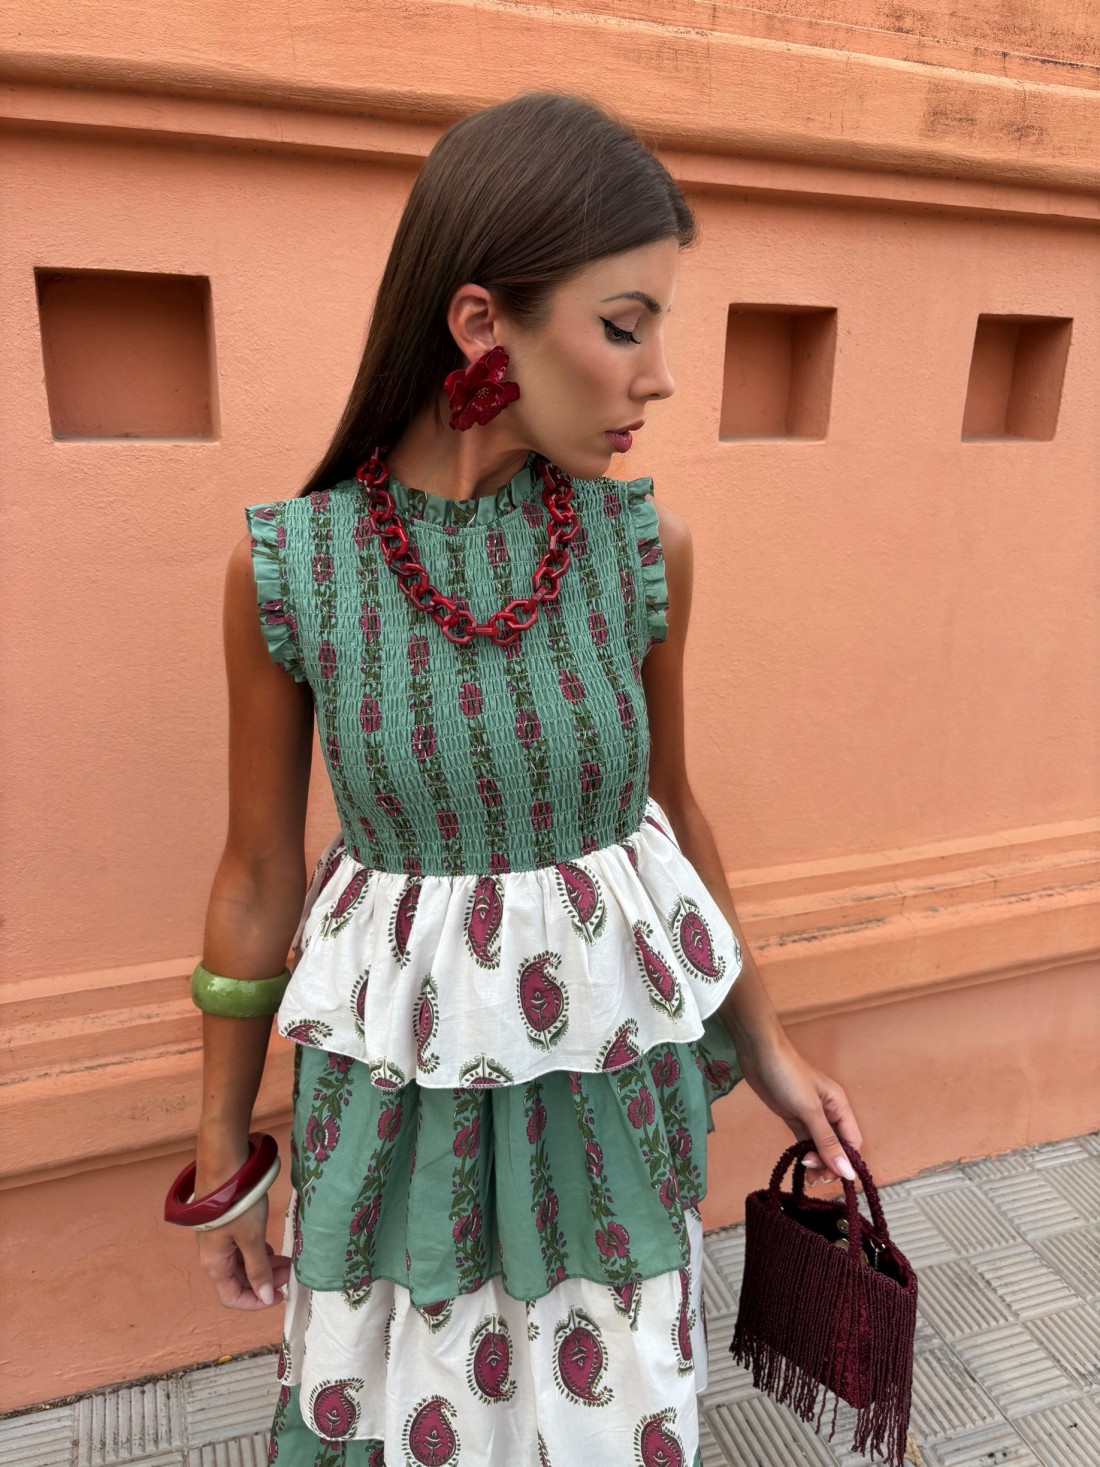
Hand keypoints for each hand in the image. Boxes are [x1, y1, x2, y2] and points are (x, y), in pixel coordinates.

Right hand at [196, 1191, 291, 1309]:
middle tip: (290, 1273)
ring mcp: (219, 1241)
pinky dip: (258, 1253)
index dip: (256, 1302)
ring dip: (264, 1267)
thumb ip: (259, 1269)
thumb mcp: (252, 1239)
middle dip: (264, 1282)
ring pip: (242, 1264)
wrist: (224, 1166)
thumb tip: (266, 1298)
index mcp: (215, 1265)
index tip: (281, 1295)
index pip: (232, 1297)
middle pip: (238, 1281)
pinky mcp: (226, 1226)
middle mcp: (214, 1256)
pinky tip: (272, 1249)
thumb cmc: (237, 1205)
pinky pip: (242, 1249)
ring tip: (287, 1261)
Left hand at [735, 1030, 862, 1185]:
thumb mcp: (809, 1110)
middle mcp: (829, 1112)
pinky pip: (805, 1140)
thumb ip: (827, 1142)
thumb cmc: (788, 1076)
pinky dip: (804, 1153)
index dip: (846, 1162)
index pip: (852, 1142)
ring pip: (820, 1145)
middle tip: (814, 1176)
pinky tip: (800, 1164)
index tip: (833, 1178)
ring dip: (816, 1162)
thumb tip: (848, 1172)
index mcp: (840, 1106)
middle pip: (837, 1146)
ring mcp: (811, 1115)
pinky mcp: (794, 1116)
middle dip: (829, 1164)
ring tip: (807, 1177)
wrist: (759, 1054)